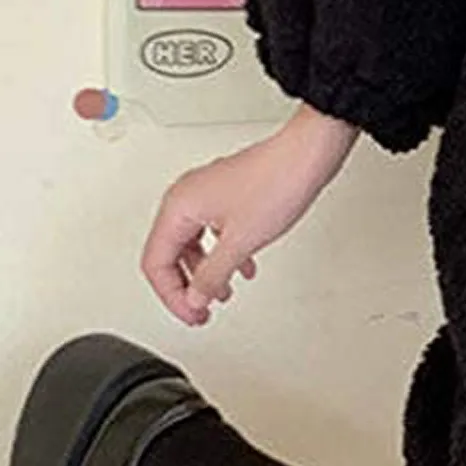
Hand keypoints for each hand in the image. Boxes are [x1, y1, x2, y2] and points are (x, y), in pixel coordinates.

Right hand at [141, 104, 360, 325]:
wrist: (310, 152)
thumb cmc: (278, 182)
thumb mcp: (241, 241)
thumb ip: (212, 275)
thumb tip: (195, 299)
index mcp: (179, 206)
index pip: (156, 263)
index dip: (172, 296)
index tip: (191, 313)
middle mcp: (188, 196)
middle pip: (171, 254)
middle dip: (187, 287)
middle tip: (200, 310)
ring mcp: (209, 192)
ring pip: (194, 243)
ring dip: (207, 271)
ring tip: (221, 293)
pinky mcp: (230, 191)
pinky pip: (215, 230)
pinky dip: (224, 252)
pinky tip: (242, 266)